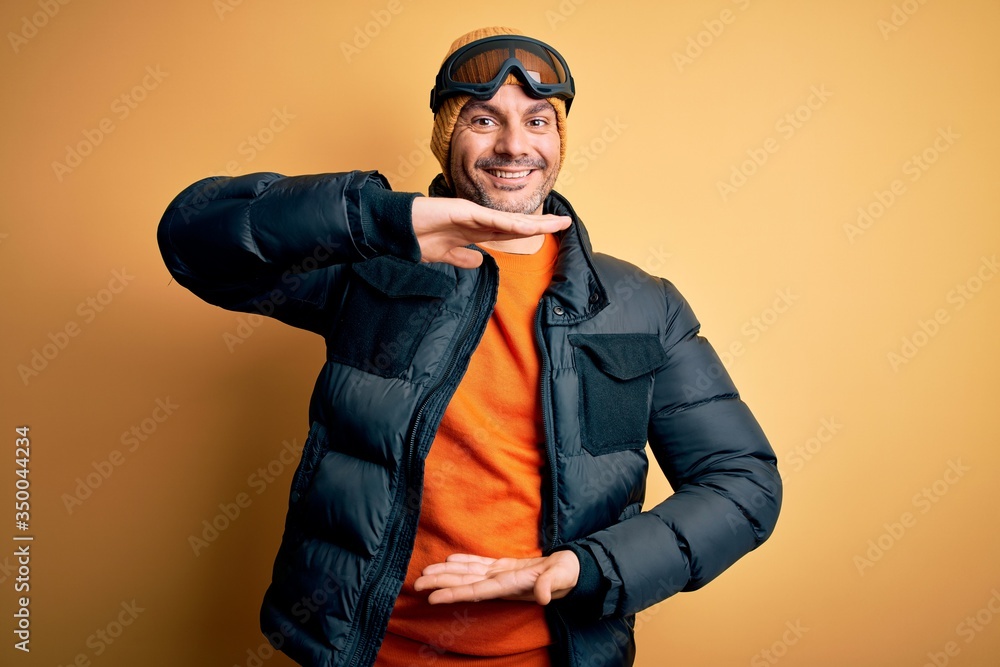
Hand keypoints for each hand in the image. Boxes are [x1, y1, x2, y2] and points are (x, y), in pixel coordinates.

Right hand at [411, 197, 570, 268]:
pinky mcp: (461, 210)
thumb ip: (462, 258)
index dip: (529, 232)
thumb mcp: (444, 255)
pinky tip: (527, 226)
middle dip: (541, 224)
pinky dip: (509, 224)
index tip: (548, 234)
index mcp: (474, 229)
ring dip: (534, 222)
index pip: (508, 232)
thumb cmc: (416, 238)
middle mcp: (476, 218)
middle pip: (515, 223)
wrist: (395, 228)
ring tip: (557, 222)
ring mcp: (470, 213)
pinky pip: (491, 219)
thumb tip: (479, 261)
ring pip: (508, 219)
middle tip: (566, 222)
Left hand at [413, 551, 579, 605]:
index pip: (475, 591)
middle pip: (464, 582)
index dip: (452, 593)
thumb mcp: (560, 579)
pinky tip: (450, 559)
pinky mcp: (504, 566)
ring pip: (467, 573)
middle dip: (440, 583)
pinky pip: (479, 563)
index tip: (432, 597)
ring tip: (425, 572)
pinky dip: (464, 560)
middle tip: (416, 583)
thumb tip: (544, 596)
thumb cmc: (567, 576)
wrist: (572, 572)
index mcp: (508, 586)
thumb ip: (550, 586)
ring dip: (446, 572)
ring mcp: (500, 575)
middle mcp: (499, 582)